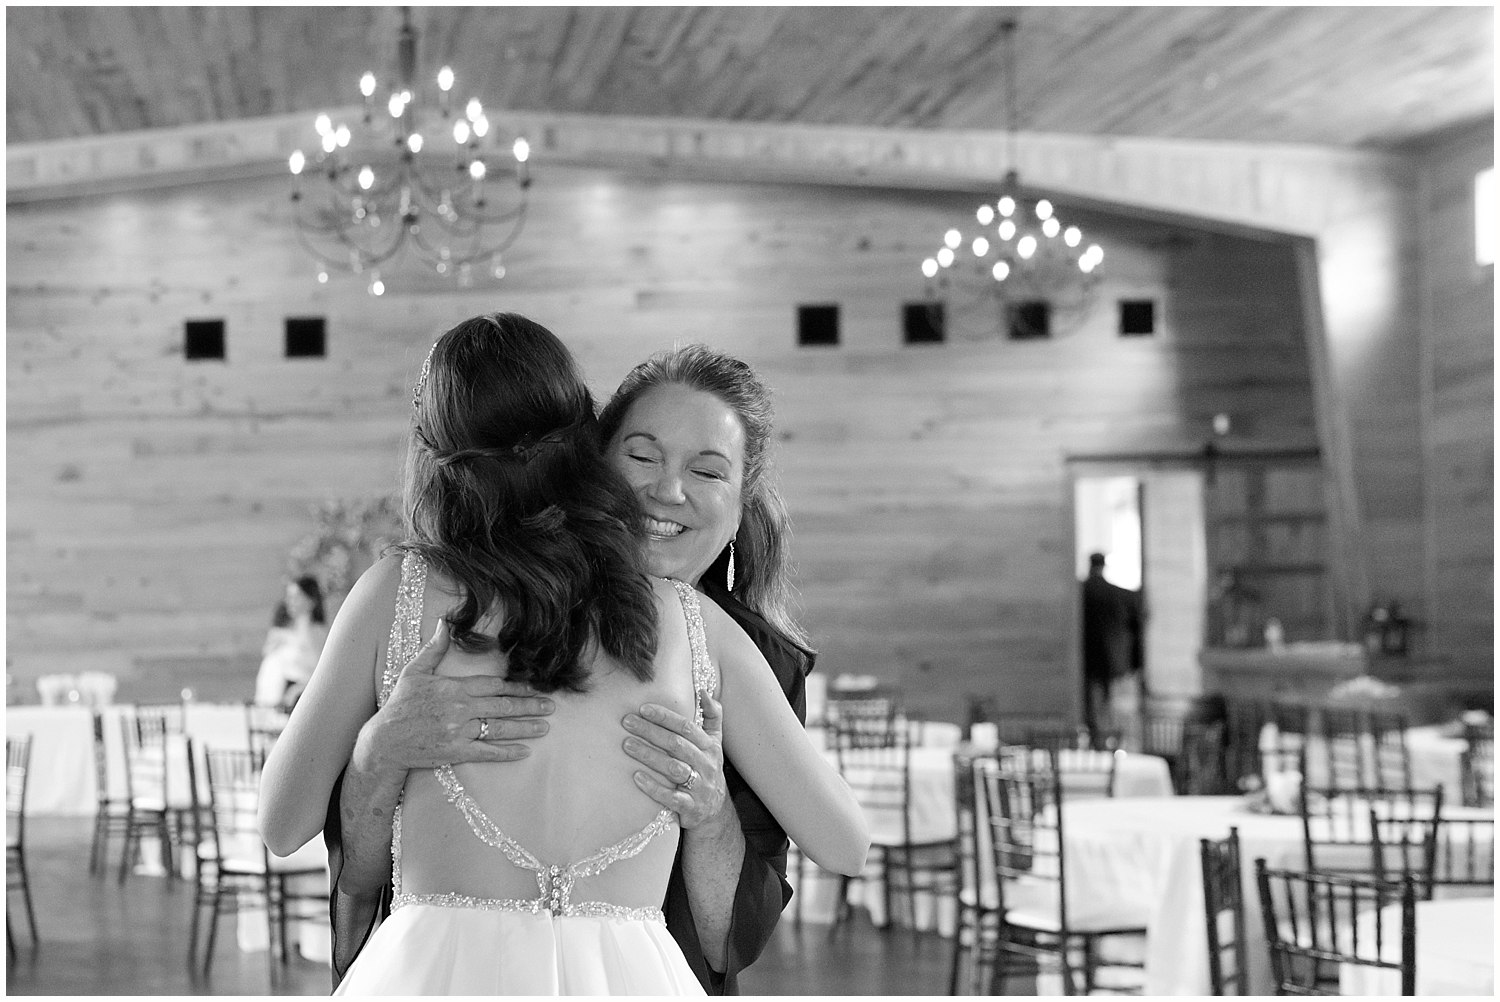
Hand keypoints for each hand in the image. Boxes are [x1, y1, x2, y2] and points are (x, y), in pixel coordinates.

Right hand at [357, 619, 554, 773]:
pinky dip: (507, 752)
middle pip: (502, 706)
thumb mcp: (414, 672)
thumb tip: (444, 623)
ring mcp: (458, 731)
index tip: (534, 687)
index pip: (493, 685)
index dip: (516, 687)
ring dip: (525, 727)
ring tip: (545, 726)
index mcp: (454, 687)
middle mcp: (460, 708)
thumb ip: (434, 649)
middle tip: (551, 706)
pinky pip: (487, 752)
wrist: (384, 742)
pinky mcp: (455, 752)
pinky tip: (525, 750)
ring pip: (499, 728)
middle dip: (529, 705)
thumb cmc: (399, 705)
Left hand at [623, 691, 726, 829]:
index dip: (666, 717)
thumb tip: (704, 691)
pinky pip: (671, 797)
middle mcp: (706, 764)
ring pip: (673, 768)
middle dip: (651, 731)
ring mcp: (699, 786)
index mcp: (710, 747)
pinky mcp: (691, 807)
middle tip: (627, 722)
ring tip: (627, 745)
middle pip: (677, 744)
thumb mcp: (715, 743)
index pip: (687, 727)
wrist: (714, 811)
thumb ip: (712, 716)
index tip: (643, 708)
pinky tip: (636, 777)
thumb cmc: (707, 769)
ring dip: (649, 755)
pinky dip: (654, 787)